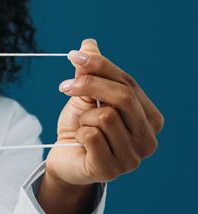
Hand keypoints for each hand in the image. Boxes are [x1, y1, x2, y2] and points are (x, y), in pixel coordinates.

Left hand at [46, 39, 163, 186]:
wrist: (63, 159)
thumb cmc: (80, 128)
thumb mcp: (84, 96)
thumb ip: (90, 72)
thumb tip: (89, 43)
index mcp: (150, 118)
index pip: (128, 83)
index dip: (101, 66)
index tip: (74, 56)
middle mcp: (148, 139)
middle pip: (122, 96)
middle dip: (90, 85)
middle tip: (65, 87)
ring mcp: (133, 158)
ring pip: (105, 116)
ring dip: (84, 117)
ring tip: (82, 127)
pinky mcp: (111, 170)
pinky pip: (92, 136)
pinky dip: (79, 133)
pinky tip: (80, 141)